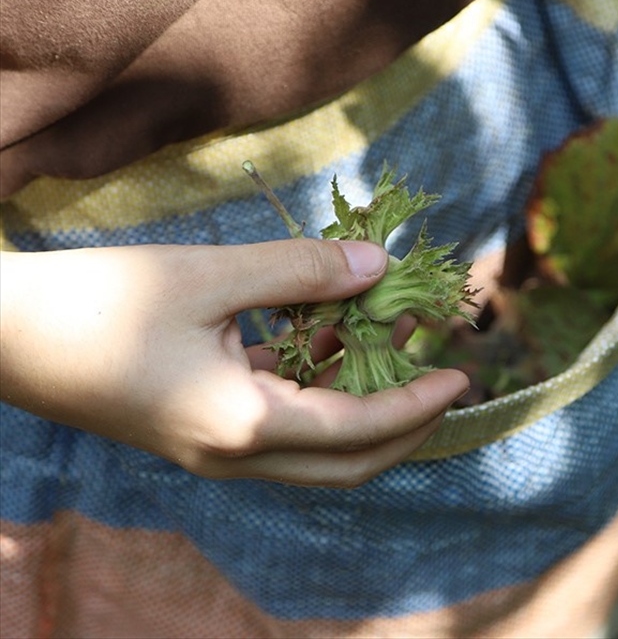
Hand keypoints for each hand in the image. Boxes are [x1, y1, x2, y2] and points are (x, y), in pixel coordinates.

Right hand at [0, 239, 468, 486]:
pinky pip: (279, 426)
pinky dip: (317, 393)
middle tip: (440, 376)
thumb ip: (301, 272)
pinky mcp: (198, 432)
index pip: (359, 430)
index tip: (460, 373)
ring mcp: (214, 451)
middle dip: (404, 425)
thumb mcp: (210, 276)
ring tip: (393, 346)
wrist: (5, 335)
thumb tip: (378, 266)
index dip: (417, 404)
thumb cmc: (101, 302)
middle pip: (347, 463)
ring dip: (361, 407)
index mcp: (243, 426)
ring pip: (315, 448)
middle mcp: (234, 454)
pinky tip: (331, 339)